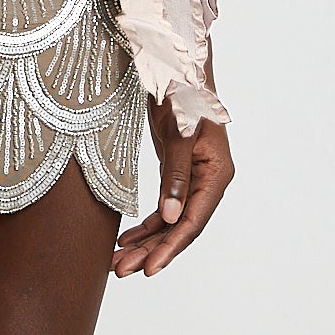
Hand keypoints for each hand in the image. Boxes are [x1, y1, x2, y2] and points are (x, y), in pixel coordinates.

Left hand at [111, 98, 233, 278]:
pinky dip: (145, 225)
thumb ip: (175, 174)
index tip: (149, 269)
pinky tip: (126, 239)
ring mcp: (192, 177)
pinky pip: (163, 208)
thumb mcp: (177, 131)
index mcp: (216, 172)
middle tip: (121, 270)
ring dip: (145, 243)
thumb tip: (170, 217)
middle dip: (151, 251)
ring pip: (169, 221)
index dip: (171, 247)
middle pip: (180, 227)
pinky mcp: (177, 172)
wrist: (174, 63)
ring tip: (117, 263)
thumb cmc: (181, 89)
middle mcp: (208, 180)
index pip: (193, 220)